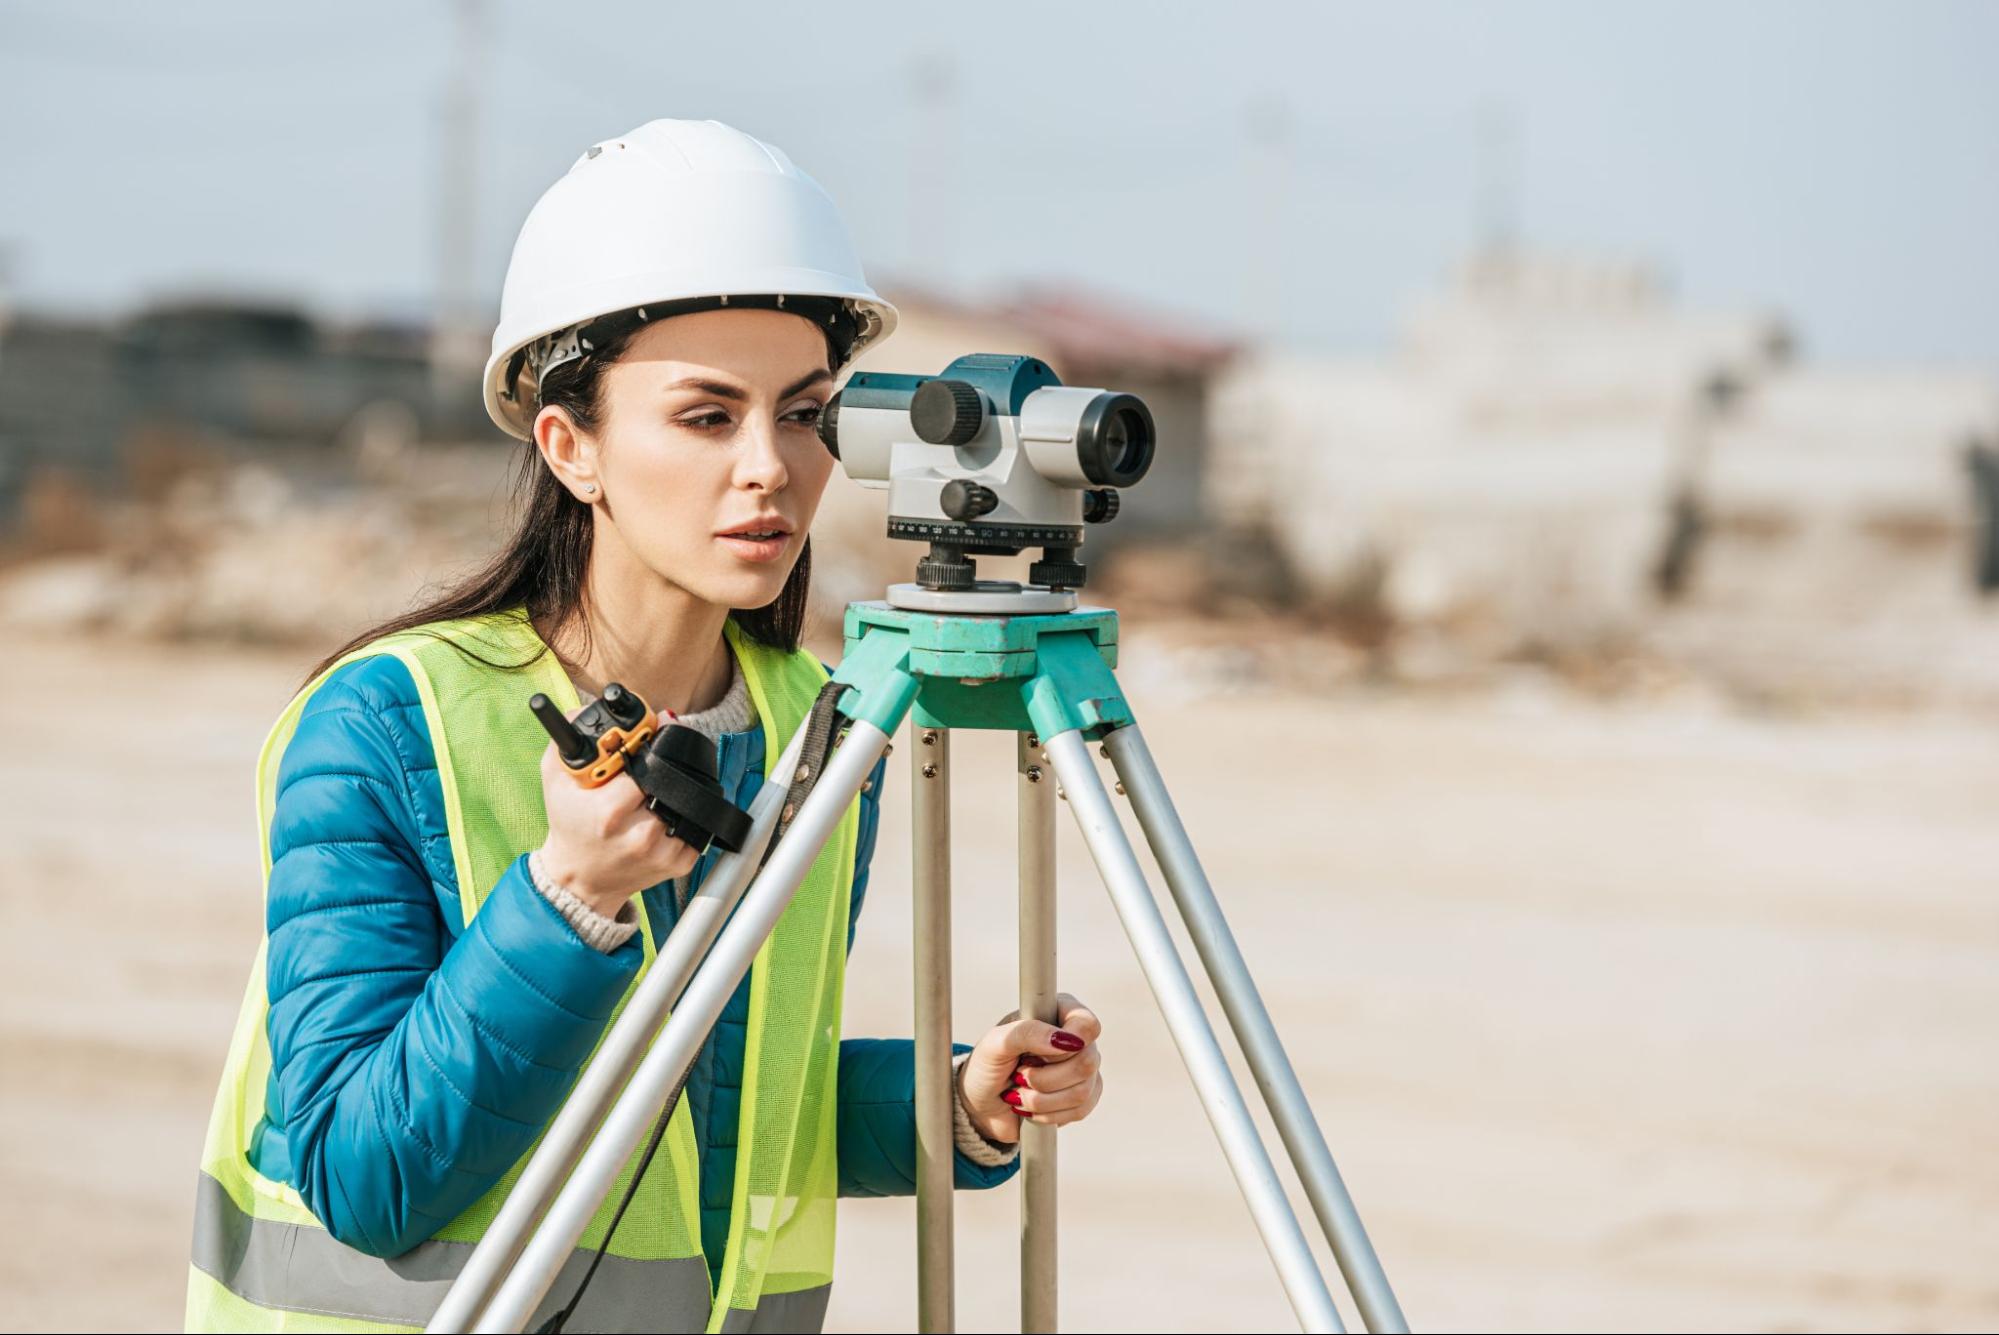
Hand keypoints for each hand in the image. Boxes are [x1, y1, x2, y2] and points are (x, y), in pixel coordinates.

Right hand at [536, 723, 697, 918]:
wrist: (581, 879)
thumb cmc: (569, 825)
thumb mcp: (556, 781)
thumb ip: (567, 739)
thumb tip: (584, 711)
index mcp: (609, 812)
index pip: (645, 765)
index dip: (649, 747)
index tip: (649, 738)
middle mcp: (640, 834)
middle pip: (670, 782)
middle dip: (664, 769)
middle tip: (655, 762)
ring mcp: (662, 852)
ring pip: (685, 802)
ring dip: (675, 792)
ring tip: (656, 791)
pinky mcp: (678, 864)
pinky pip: (697, 828)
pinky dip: (686, 816)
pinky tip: (666, 813)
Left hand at [957, 993, 1103, 1144]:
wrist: (980, 1103)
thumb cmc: (986, 1067)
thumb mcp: (995, 1043)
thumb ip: (1026, 1032)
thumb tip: (1064, 1040)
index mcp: (1056, 1014)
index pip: (1086, 1024)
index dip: (1067, 1044)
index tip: (1035, 1054)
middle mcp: (1074, 1040)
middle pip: (1087, 1062)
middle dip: (1045, 1079)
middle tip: (1020, 1075)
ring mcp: (1081, 1069)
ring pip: (1082, 1091)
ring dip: (1041, 1099)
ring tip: (1020, 1093)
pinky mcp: (1082, 1097)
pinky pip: (1080, 1110)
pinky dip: (1048, 1114)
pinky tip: (1031, 1106)